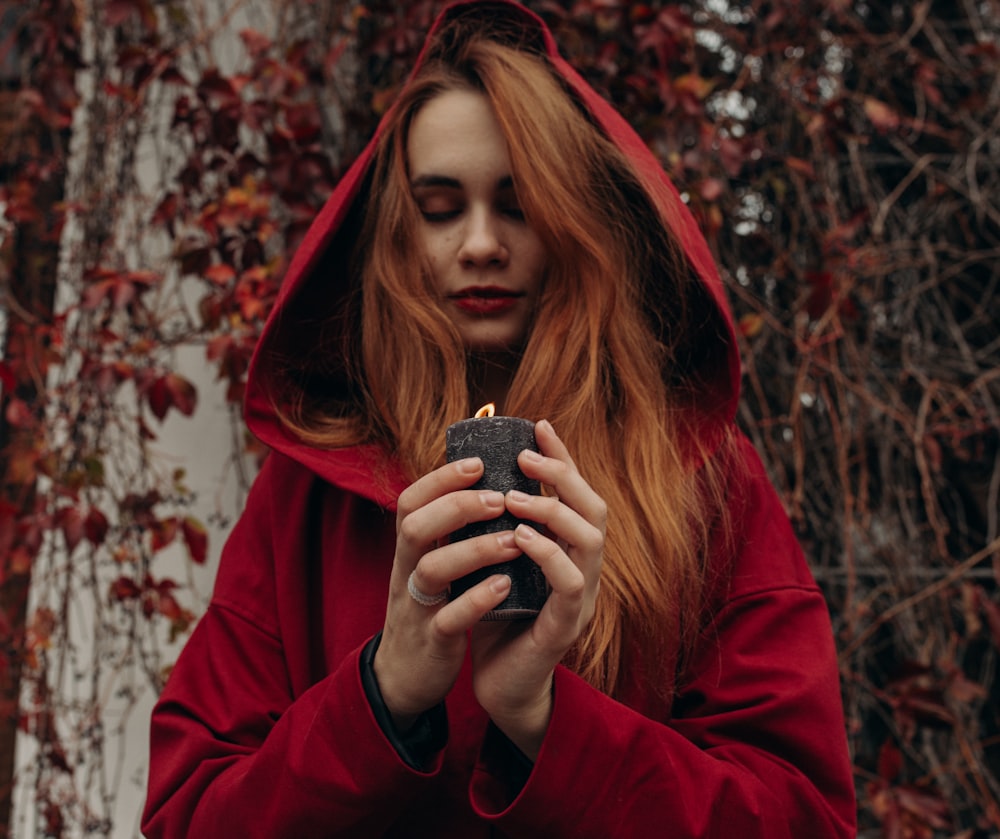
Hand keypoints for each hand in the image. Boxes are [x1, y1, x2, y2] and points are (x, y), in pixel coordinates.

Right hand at [373, 456, 522, 729]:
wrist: (404, 675)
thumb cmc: (429, 607)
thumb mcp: (429, 563)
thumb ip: (447, 530)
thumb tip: (481, 482)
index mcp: (410, 550)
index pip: (412, 501)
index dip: (441, 478)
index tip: (479, 463)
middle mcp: (407, 571)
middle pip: (414, 526)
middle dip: (457, 506)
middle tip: (500, 498)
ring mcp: (416, 607)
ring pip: (432, 570)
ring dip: (475, 550)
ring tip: (515, 539)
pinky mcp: (432, 641)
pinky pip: (449, 619)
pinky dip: (476, 599)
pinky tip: (505, 586)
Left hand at [470, 419, 605, 757]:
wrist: (499, 685)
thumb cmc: (497, 617)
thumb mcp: (495, 560)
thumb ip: (497, 525)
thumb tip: (475, 475)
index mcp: (568, 550)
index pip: (576, 493)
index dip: (562, 456)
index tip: (537, 424)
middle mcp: (584, 569)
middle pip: (595, 508)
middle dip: (563, 475)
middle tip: (525, 458)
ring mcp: (580, 598)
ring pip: (590, 540)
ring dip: (554, 511)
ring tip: (516, 497)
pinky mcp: (565, 626)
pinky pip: (570, 583)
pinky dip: (547, 554)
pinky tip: (520, 539)